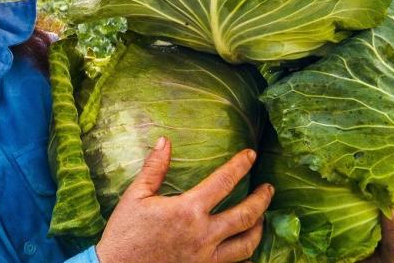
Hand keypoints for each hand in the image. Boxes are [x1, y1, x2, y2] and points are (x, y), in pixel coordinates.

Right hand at [95, 137, 273, 262]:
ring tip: (262, 218)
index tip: (251, 156)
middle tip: (269, 188)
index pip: (223, 182)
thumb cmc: (125, 233)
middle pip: (245, 215)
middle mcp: (204, 235)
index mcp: (188, 210)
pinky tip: (246, 248)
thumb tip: (165, 141)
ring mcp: (206, 257)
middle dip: (262, 200)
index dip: (240, 166)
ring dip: (259, 229)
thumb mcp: (136, 196)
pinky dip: (245, 255)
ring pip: (246, 244)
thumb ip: (154, 168)